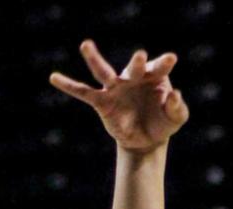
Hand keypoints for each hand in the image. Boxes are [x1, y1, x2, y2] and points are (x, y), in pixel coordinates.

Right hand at [50, 41, 187, 152]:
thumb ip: (178, 108)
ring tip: (85, 45)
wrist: (146, 140)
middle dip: (136, 62)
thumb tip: (173, 95)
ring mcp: (115, 88)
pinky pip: (83, 93)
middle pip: (133, 67)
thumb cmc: (163, 122)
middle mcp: (132, 77)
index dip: (163, 63)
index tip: (171, 59)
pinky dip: (68, 85)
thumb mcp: (176, 118)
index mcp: (153, 76)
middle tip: (140, 56)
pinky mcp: (102, 102)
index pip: (158, 66)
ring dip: (94, 58)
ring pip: (103, 71)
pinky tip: (54, 77)